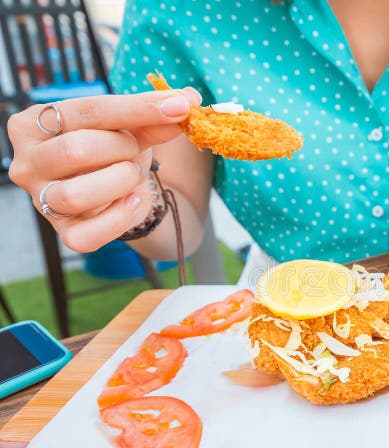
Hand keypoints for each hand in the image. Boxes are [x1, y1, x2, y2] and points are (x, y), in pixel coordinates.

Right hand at [8, 88, 201, 252]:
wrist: (116, 188)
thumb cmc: (113, 149)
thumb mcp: (132, 127)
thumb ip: (154, 116)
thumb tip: (188, 100)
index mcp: (35, 123)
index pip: (88, 111)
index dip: (138, 108)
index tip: (179, 107)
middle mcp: (28, 161)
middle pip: (76, 151)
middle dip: (121, 149)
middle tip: (134, 151)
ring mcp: (41, 200)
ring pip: (75, 195)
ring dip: (120, 182)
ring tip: (131, 175)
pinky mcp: (63, 232)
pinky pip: (87, 236)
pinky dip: (121, 217)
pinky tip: (135, 199)